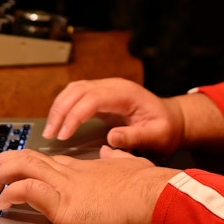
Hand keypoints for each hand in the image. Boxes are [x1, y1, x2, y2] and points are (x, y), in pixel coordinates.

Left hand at [0, 145, 174, 223]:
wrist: (154, 194)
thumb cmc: (147, 186)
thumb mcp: (131, 165)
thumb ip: (118, 158)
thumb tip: (112, 149)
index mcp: (84, 168)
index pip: (45, 160)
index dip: (23, 160)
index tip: (9, 164)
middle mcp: (71, 173)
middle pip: (27, 158)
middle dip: (0, 161)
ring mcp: (66, 187)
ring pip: (23, 168)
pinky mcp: (64, 204)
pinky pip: (28, 191)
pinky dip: (11, 194)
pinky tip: (2, 203)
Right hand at [43, 78, 185, 154]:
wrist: (173, 120)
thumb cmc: (166, 128)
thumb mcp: (157, 136)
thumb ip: (135, 137)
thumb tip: (111, 138)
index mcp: (126, 93)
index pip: (92, 98)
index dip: (75, 115)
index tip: (64, 135)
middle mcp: (114, 86)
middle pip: (78, 90)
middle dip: (61, 111)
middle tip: (50, 134)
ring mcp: (107, 88)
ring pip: (74, 89)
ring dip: (59, 107)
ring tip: (50, 130)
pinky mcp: (102, 95)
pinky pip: (77, 95)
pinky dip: (65, 106)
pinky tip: (58, 122)